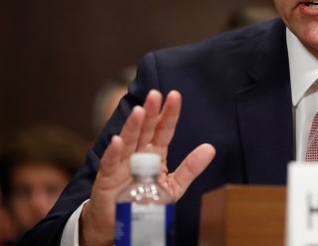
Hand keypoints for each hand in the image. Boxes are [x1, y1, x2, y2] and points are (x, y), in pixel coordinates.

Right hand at [79, 90, 215, 245]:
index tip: (175, 96)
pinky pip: (110, 163)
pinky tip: (118, 141)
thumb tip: (210, 148)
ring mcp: (121, 163)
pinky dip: (113, 152)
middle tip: (155, 94)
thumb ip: (190, 168)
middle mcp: (138, 153)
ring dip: (133, 126)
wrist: (119, 222)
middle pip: (145, 129)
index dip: (169, 114)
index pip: (164, 129)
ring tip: (140, 112)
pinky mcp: (107, 178)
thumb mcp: (173, 186)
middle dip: (151, 112)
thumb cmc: (146, 201)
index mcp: (155, 153)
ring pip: (128, 141)